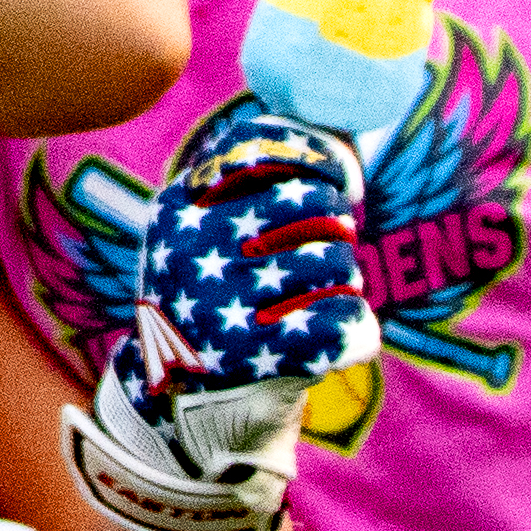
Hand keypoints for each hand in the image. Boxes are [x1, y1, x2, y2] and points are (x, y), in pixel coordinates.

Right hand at [66, 104, 360, 530]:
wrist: (175, 403)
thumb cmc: (205, 300)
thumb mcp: (196, 232)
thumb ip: (240, 181)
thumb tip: (326, 127)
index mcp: (181, 209)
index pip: (270, 153)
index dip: (321, 162)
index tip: (339, 181)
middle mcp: (198, 250)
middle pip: (316, 210)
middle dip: (336, 232)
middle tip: (328, 253)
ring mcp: (227, 303)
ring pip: (339, 268)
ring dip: (346, 284)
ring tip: (324, 299)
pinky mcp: (262, 358)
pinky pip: (347, 324)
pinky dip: (355, 331)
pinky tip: (340, 337)